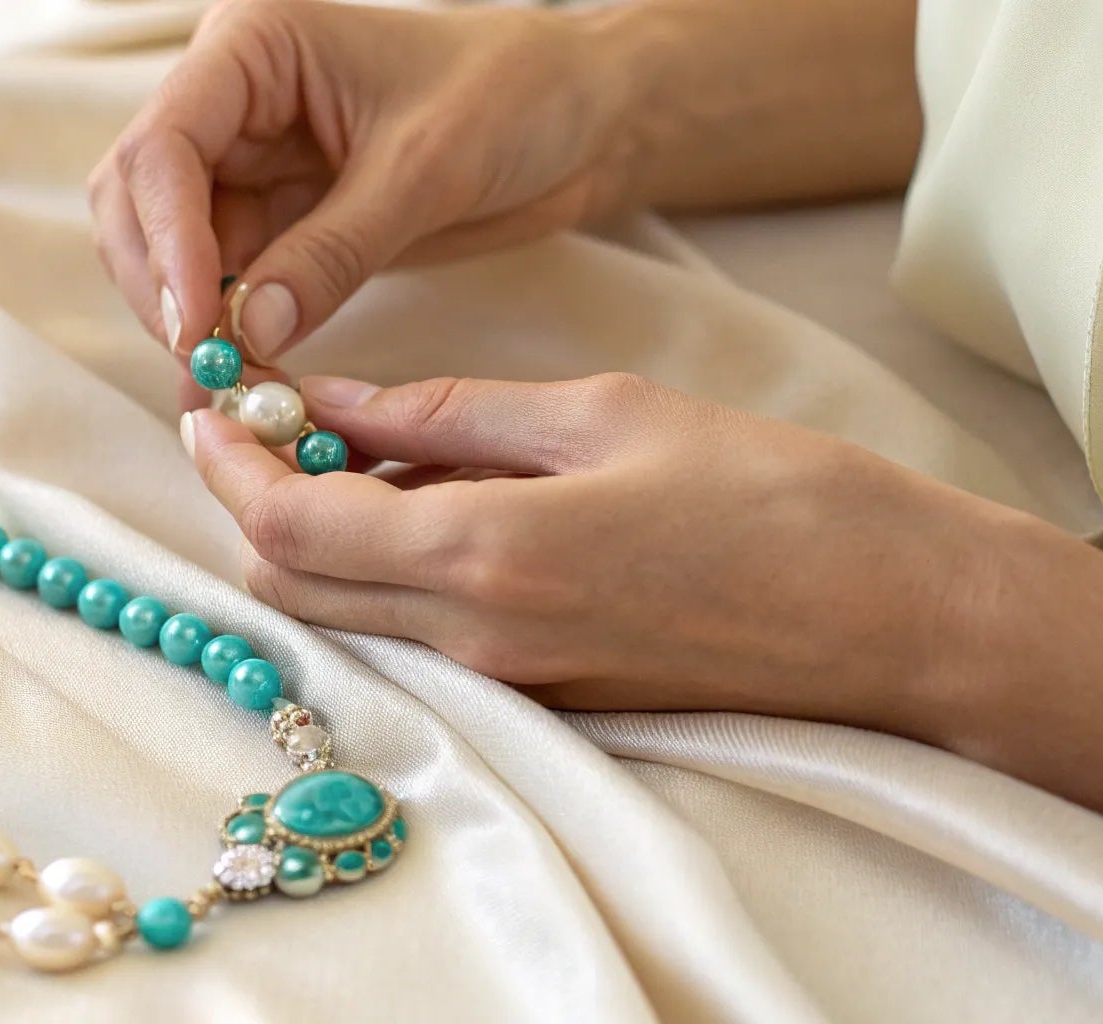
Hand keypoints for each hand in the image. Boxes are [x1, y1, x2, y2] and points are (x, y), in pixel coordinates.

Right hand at [90, 0, 638, 393]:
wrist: (578, 118)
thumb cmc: (513, 98)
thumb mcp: (426, 170)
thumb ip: (333, 250)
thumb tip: (251, 330)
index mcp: (253, 48)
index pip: (165, 146)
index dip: (167, 241)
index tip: (196, 323)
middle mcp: (231, 101)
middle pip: (141, 202)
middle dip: (163, 288)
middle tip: (206, 372)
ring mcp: (249, 164)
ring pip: (170, 252)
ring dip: (189, 321)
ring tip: (231, 390)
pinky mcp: (280, 222)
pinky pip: (227, 284)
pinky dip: (230, 334)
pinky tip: (247, 384)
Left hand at [181, 372, 1012, 731]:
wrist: (890, 615)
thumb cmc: (771, 496)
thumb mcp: (603, 413)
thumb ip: (453, 412)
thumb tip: (340, 401)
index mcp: (486, 554)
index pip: (292, 526)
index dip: (231, 466)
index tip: (211, 408)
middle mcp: (478, 639)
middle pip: (296, 586)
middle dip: (259, 505)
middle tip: (282, 424)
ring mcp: (509, 684)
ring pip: (352, 617)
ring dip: (322, 540)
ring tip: (362, 451)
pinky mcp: (543, 702)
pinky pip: (420, 639)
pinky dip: (389, 575)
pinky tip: (430, 506)